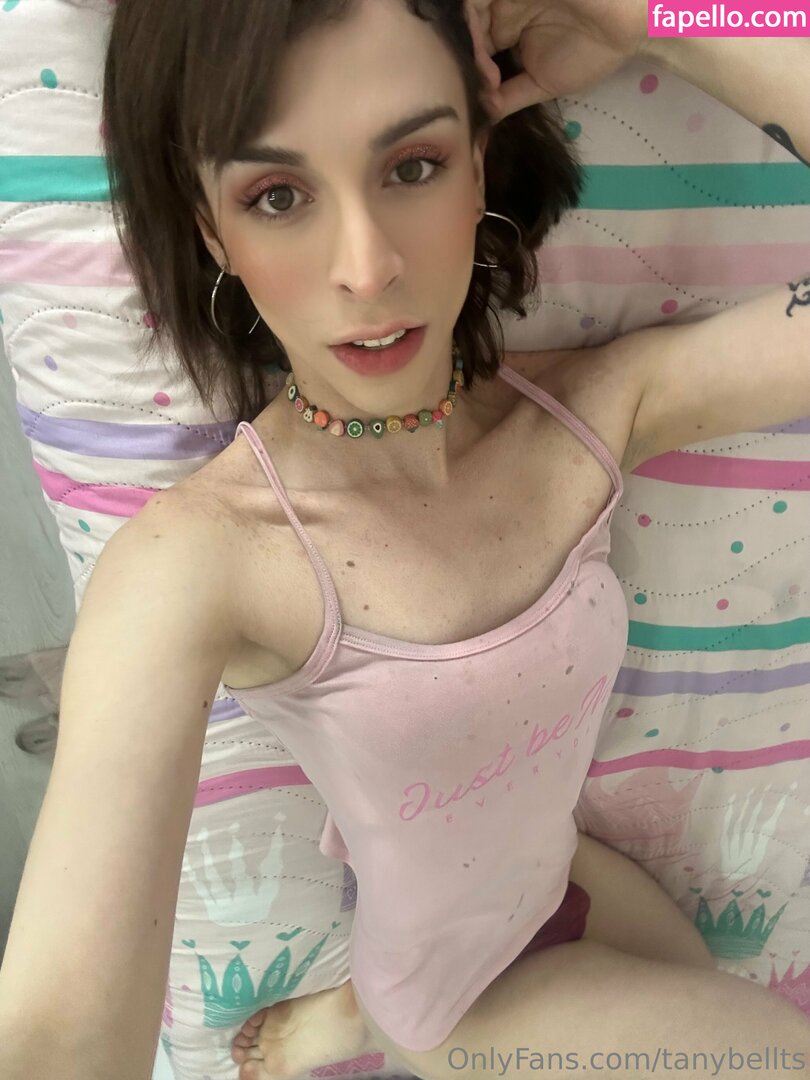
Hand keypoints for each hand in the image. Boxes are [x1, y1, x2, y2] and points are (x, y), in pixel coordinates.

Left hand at [464, 0, 651, 121]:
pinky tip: (486, 57)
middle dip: (466, 65)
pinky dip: (473, 30)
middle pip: (466, 34)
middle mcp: (502, 9)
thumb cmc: (591, 50)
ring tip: (487, 76)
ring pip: (467, 17)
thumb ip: (511, 97)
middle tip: (482, 89)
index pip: (474, 50)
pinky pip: (475, 2)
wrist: (627, 24)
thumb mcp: (543, 82)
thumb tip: (483, 118)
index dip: (471, 75)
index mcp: (508, 27)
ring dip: (469, 51)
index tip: (486, 99)